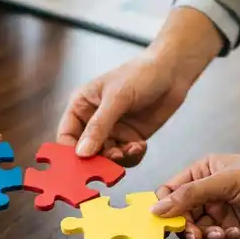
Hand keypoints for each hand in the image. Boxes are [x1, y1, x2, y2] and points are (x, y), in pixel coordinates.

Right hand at [58, 8, 221, 164]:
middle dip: (98, 159)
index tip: (79, 167)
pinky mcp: (130, 137)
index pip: (66, 135)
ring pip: (106, 157)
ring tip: (131, 148)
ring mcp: (113, 130)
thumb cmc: (141, 73)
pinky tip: (140, 145)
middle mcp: (93, 121)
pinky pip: (125, 157)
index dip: (70, 153)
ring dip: (118, 158)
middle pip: (86, 152)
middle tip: (112, 160)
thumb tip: (82, 153)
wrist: (173, 71)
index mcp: (81, 106)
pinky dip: (132, 155)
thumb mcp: (117, 98)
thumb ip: (98, 126)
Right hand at [151, 154, 239, 238]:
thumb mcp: (227, 181)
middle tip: (193, 232)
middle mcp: (207, 194)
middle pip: (178, 216)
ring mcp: (219, 215)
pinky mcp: (231, 235)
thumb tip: (156, 209)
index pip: (169, 191)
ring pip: (194, 232)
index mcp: (202, 172)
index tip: (162, 221)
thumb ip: (189, 195)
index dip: (162, 207)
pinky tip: (233, 236)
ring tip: (218, 234)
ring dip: (201, 236)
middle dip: (183, 226)